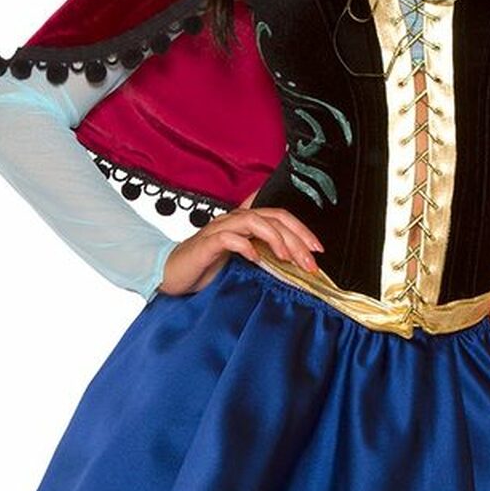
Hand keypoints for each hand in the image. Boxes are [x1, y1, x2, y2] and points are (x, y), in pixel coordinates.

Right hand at [157, 188, 324, 295]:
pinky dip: (244, 245)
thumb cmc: (206, 267)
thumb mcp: (242, 259)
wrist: (171, 274)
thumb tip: (292, 256)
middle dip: (296, 238)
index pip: (280, 216)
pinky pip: (228, 238)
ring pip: (254, 221)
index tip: (318, 249)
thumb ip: (264, 252)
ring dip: (275, 238)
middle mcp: (234, 220)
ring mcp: (219, 230)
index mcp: (245, 223)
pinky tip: (255, 258)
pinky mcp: (206, 244)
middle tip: (310, 261)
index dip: (302, 229)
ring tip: (287, 257)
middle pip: (273, 217)